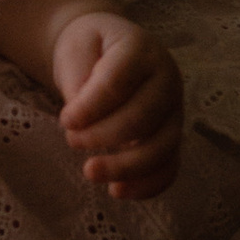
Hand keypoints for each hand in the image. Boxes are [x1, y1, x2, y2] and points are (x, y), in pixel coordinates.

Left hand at [49, 8, 182, 199]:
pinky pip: (169, 166)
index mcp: (141, 49)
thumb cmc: (89, 48)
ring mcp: (174, 109)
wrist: (106, 49)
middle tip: (71, 141)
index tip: (65, 121)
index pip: (119, 82)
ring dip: (125, 167)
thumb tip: (81, 122)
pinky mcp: (172, 135)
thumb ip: (79, 82)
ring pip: (161, 147)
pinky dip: (147, 184)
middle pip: (142, 118)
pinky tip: (118, 191)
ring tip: (90, 172)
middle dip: (103, 136)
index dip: (91, 107)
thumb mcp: (76, 50)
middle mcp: (166, 79)